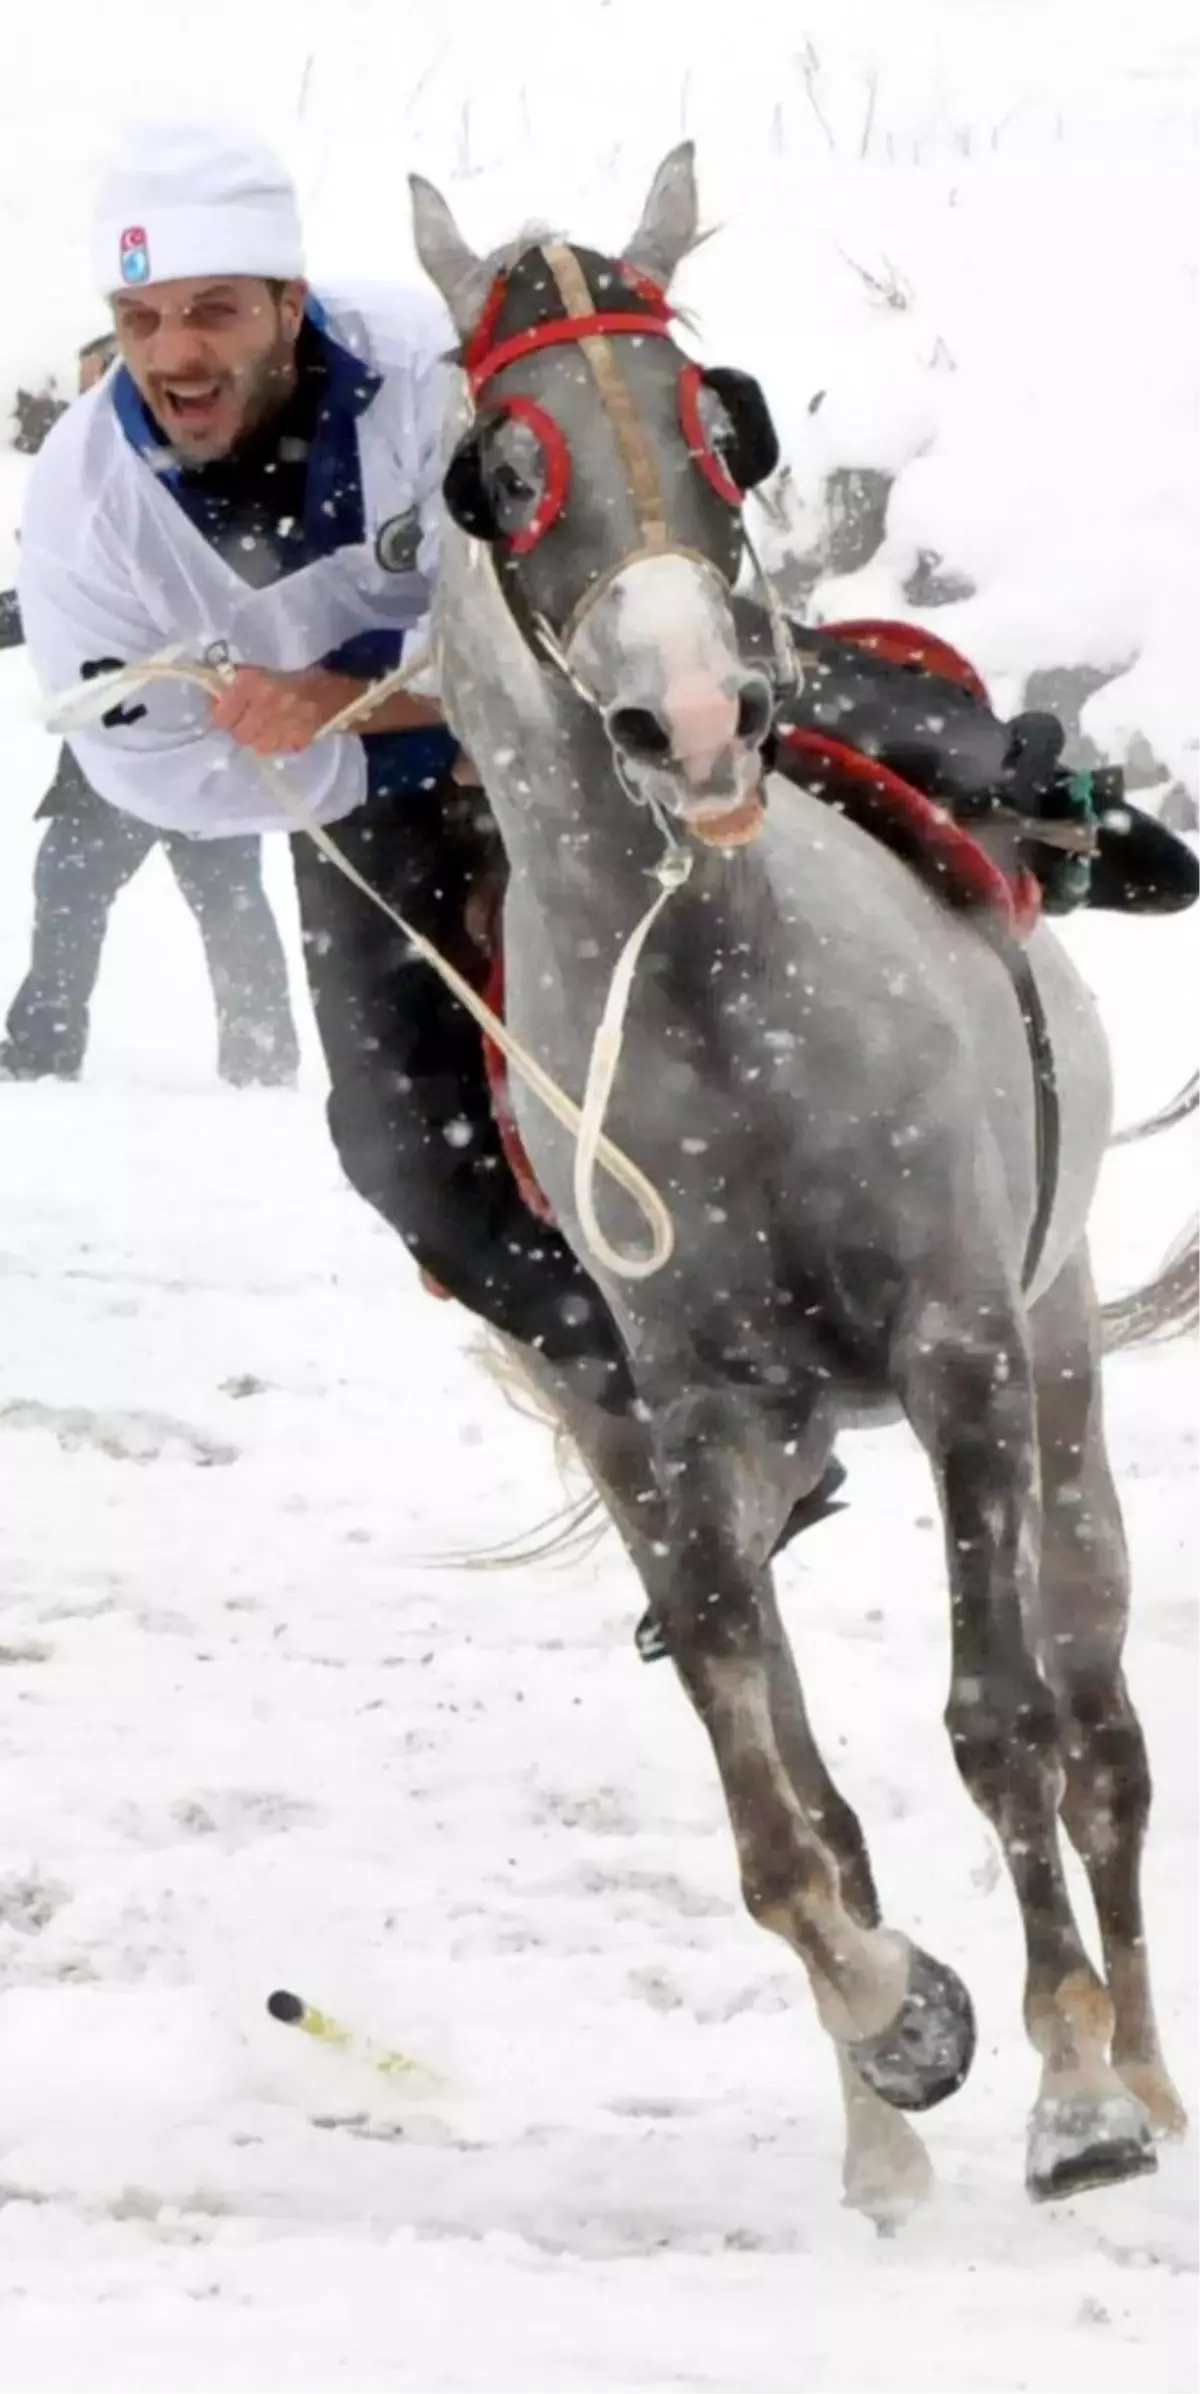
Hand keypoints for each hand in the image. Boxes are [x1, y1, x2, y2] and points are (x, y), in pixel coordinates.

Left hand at [209, 665, 354, 755]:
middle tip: (246, 720)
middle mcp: (266, 704)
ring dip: (259, 738)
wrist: (339, 692)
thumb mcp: (264, 672)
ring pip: (257, 745)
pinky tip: (284, 731)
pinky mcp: (297, 741)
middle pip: (239, 734)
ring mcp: (283, 725)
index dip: (219, 715)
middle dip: (240, 729)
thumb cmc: (299, 677)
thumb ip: (238, 684)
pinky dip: (277, 742)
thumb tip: (216, 694)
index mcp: (254, 682)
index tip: (221, 712)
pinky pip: (277, 748)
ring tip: (266, 727)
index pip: (221, 714)